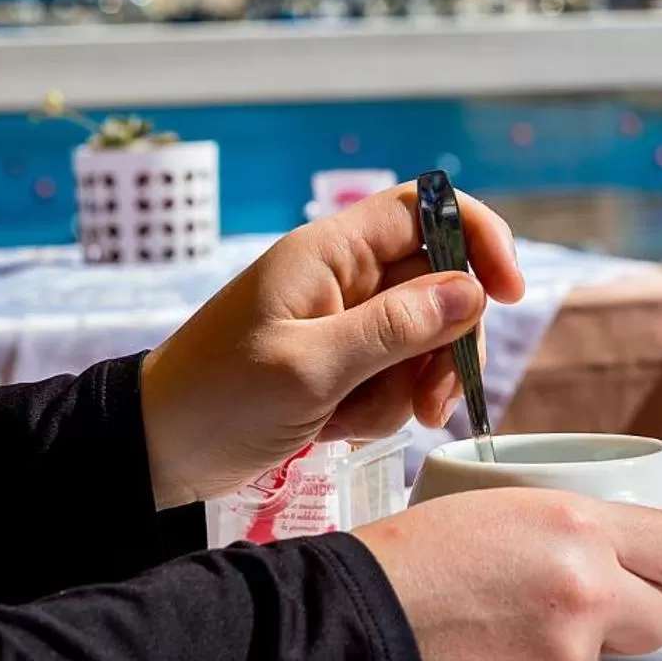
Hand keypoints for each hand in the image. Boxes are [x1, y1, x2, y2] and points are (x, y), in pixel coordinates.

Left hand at [139, 184, 524, 507]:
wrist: (152, 452)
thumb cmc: (215, 400)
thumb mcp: (310, 369)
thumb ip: (395, 329)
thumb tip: (474, 291)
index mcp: (330, 252)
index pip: (426, 208)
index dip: (478, 236)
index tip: (509, 292)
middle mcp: (343, 277)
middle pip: (440, 283)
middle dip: (449, 344)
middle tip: (435, 404)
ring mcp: (342, 320)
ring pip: (423, 337)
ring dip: (410, 386)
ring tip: (360, 423)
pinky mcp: (337, 363)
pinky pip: (394, 374)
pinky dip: (382, 406)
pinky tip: (339, 428)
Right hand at [356, 490, 661, 660]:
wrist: (343, 628)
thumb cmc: (413, 557)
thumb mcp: (504, 508)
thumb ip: (576, 534)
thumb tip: (627, 561)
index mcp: (578, 527)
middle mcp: (586, 594)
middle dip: (632, 619)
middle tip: (583, 614)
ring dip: (576, 658)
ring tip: (505, 638)